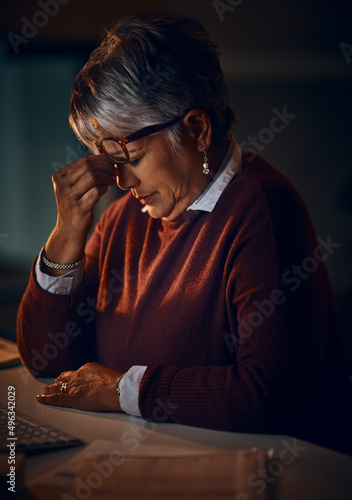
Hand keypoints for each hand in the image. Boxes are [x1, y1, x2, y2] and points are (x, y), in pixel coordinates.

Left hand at [36, 362, 123, 411]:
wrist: (118, 388)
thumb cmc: (119, 383)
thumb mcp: (110, 375)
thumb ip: (104, 378)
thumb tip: (107, 383)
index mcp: (88, 368)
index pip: (76, 373)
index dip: (71, 377)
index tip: (69, 379)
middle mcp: (79, 375)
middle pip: (64, 378)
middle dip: (58, 381)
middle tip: (54, 383)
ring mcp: (74, 387)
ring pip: (58, 387)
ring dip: (50, 389)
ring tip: (45, 391)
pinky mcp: (73, 399)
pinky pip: (56, 398)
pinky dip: (46, 398)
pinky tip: (41, 398)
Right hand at [44, 155, 116, 272]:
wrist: (69, 230)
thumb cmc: (75, 205)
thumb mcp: (73, 187)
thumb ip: (83, 173)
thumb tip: (105, 159)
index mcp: (59, 177)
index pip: (82, 161)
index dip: (100, 159)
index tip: (111, 161)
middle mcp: (62, 186)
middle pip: (87, 166)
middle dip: (105, 166)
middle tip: (114, 170)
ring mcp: (69, 197)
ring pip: (92, 177)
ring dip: (106, 177)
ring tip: (111, 180)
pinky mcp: (79, 208)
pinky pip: (97, 191)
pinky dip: (104, 188)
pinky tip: (106, 189)